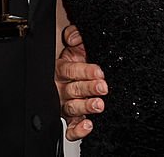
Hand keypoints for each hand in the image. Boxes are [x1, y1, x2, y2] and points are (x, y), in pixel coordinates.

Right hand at [56, 24, 106, 140]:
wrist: (88, 73)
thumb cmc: (80, 59)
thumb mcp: (79, 44)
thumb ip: (76, 35)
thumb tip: (73, 38)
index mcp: (62, 69)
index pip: (70, 70)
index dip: (84, 71)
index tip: (99, 72)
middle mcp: (61, 88)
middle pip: (72, 89)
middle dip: (88, 88)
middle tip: (102, 87)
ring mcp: (65, 105)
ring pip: (71, 108)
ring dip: (85, 107)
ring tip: (98, 105)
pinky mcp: (71, 119)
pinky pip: (71, 128)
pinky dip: (77, 129)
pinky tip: (88, 125)